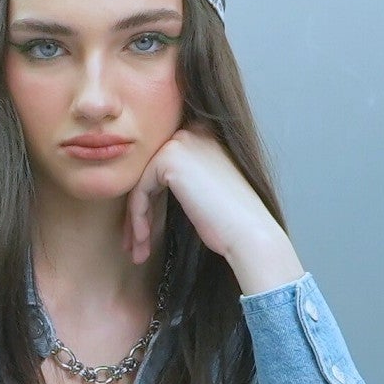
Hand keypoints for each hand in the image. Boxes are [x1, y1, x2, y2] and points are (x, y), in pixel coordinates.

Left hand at [125, 129, 303, 296]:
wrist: (248, 233)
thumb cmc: (231, 221)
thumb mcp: (204, 190)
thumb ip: (182, 179)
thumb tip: (145, 190)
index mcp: (205, 135)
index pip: (164, 167)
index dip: (150, 201)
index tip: (144, 233)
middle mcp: (194, 131)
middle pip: (150, 174)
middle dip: (139, 213)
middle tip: (135, 244)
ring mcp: (181, 142)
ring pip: (142, 185)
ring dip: (136, 221)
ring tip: (137, 252)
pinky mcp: (169, 159)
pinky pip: (140, 191)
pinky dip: (138, 219)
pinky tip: (143, 241)